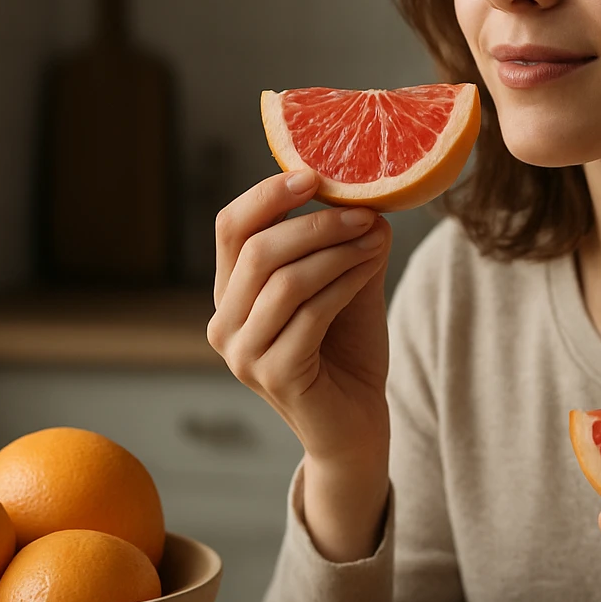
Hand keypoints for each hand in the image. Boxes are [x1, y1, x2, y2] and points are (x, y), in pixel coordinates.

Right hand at [207, 169, 392, 559]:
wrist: (357, 427)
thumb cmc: (346, 354)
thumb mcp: (345, 286)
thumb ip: (346, 247)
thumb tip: (370, 201)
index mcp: (231, 294)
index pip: (231, 228)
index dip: (267, 194)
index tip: (314, 174)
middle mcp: (225, 323)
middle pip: (257, 250)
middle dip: (315, 224)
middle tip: (365, 211)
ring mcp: (244, 354)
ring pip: (283, 281)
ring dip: (336, 251)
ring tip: (375, 238)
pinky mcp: (275, 376)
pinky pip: (308, 314)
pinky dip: (343, 284)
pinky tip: (370, 269)